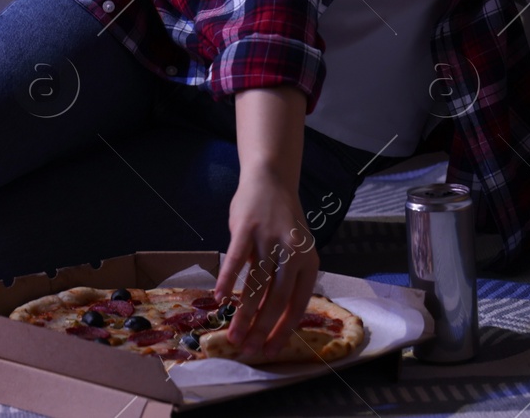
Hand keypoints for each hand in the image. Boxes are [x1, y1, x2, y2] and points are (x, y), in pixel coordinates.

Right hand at [217, 169, 318, 359]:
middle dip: (261, 329)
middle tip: (247, 350)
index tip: (269, 351)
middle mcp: (292, 252)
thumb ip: (286, 277)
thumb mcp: (295, 248)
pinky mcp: (247, 228)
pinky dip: (228, 281)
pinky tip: (220, 299)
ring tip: (232, 335)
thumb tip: (270, 316)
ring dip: (243, 314)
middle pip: (276, 299)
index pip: (297, 304)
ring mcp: (270, 239)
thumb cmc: (281, 218)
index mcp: (309, 261)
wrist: (272, 178)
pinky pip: (236, 260)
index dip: (282, 330)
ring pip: (256, 285)